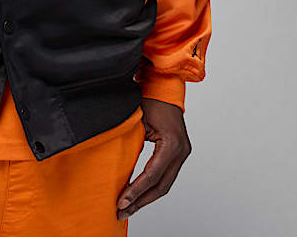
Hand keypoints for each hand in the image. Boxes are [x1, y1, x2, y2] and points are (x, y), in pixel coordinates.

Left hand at [115, 97, 191, 220]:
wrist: (164, 85)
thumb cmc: (151, 97)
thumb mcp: (137, 119)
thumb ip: (130, 142)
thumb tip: (114, 166)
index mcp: (172, 144)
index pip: (152, 175)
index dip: (136, 191)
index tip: (121, 202)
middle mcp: (181, 151)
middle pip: (161, 186)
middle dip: (140, 201)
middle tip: (122, 211)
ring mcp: (182, 153)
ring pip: (165, 185)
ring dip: (146, 198)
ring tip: (128, 208)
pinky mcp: (178, 153)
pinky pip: (165, 176)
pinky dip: (151, 187)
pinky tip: (138, 194)